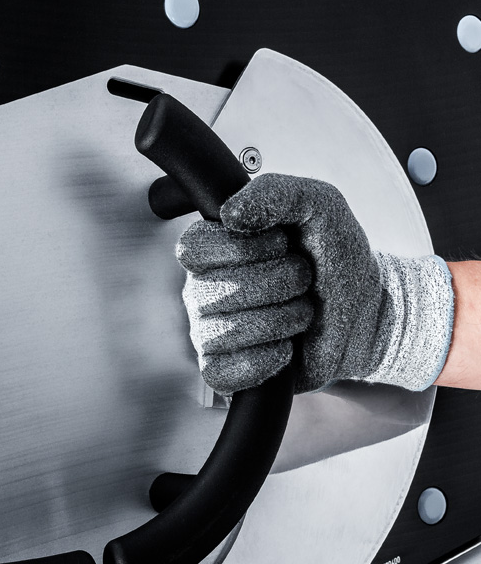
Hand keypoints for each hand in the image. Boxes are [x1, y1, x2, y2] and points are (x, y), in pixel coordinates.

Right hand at [176, 173, 452, 394]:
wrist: (368, 313)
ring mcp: (208, 333)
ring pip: (226, 332)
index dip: (242, 248)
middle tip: (302, 281)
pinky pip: (225, 371)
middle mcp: (203, 290)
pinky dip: (267, 360)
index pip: (194, 248)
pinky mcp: (223, 371)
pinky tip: (285, 348)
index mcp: (214, 248)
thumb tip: (231, 214)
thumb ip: (275, 192)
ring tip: (300, 313)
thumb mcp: (320, 205)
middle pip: (218, 291)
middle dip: (279, 283)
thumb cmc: (336, 259)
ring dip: (282, 321)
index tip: (279, 243)